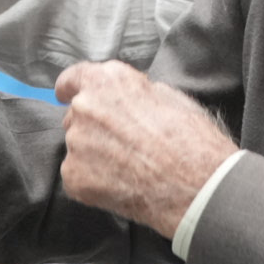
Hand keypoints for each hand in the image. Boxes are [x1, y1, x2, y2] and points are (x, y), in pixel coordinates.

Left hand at [55, 61, 237, 238]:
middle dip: (93, 126)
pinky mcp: (74, 176)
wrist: (197, 185)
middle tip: (123, 143)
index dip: (70, 88)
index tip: (66, 95)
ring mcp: (76, 142)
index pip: (72, 78)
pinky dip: (93, 181)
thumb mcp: (168, 96)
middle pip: (77, 115)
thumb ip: (135, 92)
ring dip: (94, 154)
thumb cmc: (191, 139)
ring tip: (129, 167)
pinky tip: (122, 184)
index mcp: (107, 81)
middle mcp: (85, 106)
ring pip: (78, 146)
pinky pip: (78, 175)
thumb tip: (126, 98)